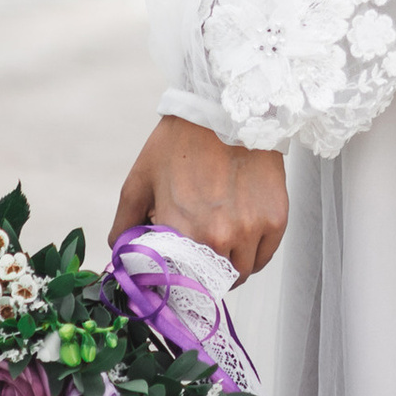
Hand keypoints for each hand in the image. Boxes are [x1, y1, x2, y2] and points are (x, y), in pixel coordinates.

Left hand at [110, 117, 288, 279]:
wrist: (227, 108)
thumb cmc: (179, 143)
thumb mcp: (139, 180)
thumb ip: (124, 224)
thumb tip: (119, 256)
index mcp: (180, 231)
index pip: (177, 286)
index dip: (175, 285)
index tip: (175, 276)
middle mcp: (217, 237)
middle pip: (211, 285)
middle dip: (202, 277)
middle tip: (198, 257)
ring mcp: (251, 230)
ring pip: (241, 274)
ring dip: (229, 267)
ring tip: (220, 244)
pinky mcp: (276, 219)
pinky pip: (264, 256)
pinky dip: (253, 254)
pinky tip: (242, 235)